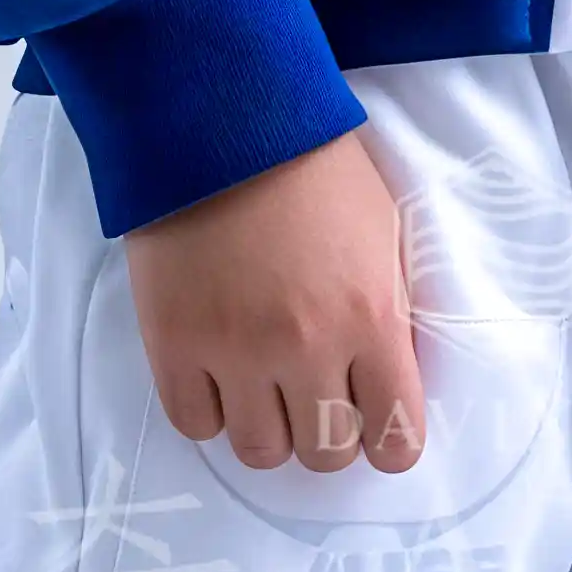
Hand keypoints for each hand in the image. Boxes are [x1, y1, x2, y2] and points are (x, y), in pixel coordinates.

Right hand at [125, 125, 426, 474]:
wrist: (222, 116)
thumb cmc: (313, 163)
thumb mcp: (384, 228)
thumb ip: (391, 311)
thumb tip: (393, 377)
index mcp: (371, 316)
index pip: (397, 439)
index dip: (390, 437)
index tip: (376, 419)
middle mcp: (307, 347)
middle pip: (326, 455)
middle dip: (328, 430)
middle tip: (316, 390)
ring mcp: (235, 351)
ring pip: (260, 452)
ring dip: (268, 424)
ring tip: (263, 378)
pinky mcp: (174, 344)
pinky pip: (196, 426)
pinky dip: (210, 408)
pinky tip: (217, 369)